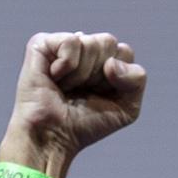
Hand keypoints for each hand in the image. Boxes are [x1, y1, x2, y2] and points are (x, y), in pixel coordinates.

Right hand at [0, 31, 146, 177]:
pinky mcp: (41, 44)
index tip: (96, 95)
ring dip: (81, 74)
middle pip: (108, 42)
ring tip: (64, 88)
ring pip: (91, 42)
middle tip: (78, 91)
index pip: (124, 51)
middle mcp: (81, 49)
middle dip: (98, 73)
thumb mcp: (127, 106)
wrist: (52, 136)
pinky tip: (54, 76)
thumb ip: (137, 79)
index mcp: (100, 60)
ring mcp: (60, 45)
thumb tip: (111, 62)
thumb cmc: (83, 124)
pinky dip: (67, 64)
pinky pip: (72, 41)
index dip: (115, 77)